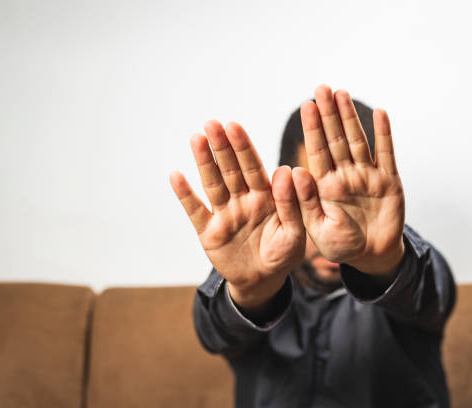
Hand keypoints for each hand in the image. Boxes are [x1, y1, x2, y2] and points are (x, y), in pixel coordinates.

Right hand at [170, 121, 304, 310]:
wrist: (263, 280)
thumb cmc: (283, 254)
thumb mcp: (295, 234)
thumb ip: (291, 204)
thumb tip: (286, 170)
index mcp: (265, 197)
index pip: (253, 167)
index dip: (243, 147)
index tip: (234, 126)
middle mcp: (242, 200)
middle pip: (230, 169)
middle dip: (222, 147)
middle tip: (212, 123)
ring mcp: (224, 214)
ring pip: (212, 184)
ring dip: (204, 162)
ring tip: (196, 138)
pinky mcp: (208, 231)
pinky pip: (195, 211)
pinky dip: (185, 195)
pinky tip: (176, 176)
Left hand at [292, 85, 405, 276]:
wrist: (371, 256)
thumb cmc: (341, 245)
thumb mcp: (318, 229)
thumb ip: (307, 201)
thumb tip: (296, 170)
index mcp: (324, 185)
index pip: (318, 151)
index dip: (313, 128)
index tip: (307, 105)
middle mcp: (345, 175)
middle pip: (335, 139)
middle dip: (329, 114)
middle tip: (322, 88)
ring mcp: (367, 175)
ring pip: (358, 141)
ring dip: (351, 117)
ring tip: (342, 94)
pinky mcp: (389, 181)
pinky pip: (386, 154)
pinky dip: (384, 134)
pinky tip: (379, 113)